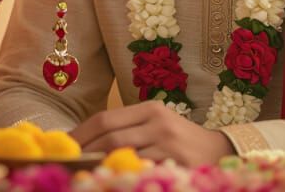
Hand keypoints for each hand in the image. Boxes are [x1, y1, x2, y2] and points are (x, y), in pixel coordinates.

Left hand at [70, 101, 235, 166]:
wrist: (219, 149)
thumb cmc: (178, 139)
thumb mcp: (155, 125)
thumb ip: (126, 130)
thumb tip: (86, 144)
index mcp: (149, 109)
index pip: (105, 119)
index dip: (81, 133)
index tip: (65, 145)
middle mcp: (158, 121)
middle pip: (111, 136)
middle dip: (86, 151)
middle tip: (70, 162)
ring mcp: (169, 143)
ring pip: (124, 153)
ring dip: (101, 164)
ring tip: (86, 171)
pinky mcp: (177, 162)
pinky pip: (143, 169)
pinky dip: (126, 173)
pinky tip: (115, 177)